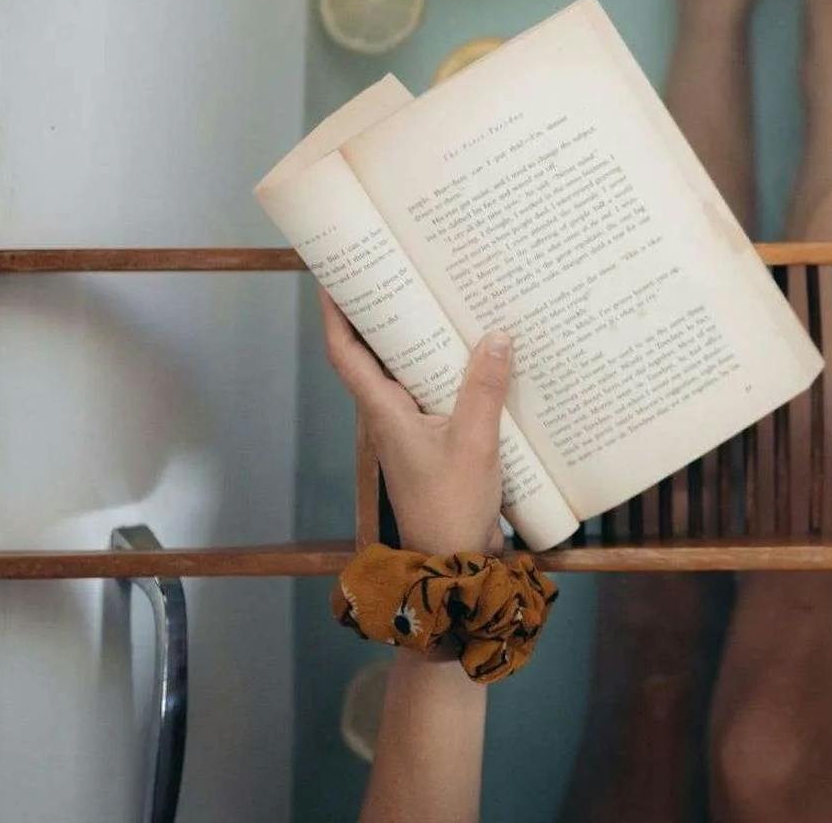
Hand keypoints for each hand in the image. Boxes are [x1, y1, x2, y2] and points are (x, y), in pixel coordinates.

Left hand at [320, 291, 508, 554]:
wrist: (453, 560)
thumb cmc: (449, 507)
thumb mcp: (474, 443)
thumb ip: (483, 388)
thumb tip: (497, 335)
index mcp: (383, 412)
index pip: (345, 354)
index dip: (334, 314)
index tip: (334, 275)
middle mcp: (389, 416)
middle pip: (372, 355)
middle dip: (379, 313)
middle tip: (398, 271)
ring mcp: (410, 429)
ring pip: (405, 372)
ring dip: (416, 339)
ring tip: (439, 301)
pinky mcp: (435, 440)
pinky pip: (435, 393)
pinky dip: (448, 368)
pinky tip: (477, 355)